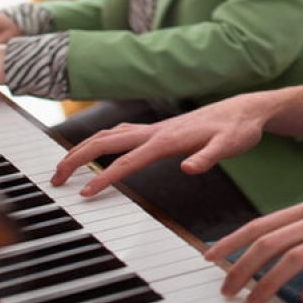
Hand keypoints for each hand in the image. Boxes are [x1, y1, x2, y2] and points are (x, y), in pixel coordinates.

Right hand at [50, 93, 268, 193]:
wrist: (247, 109)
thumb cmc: (239, 129)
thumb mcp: (230, 145)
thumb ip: (209, 156)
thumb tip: (189, 168)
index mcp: (168, 138)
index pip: (129, 160)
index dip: (105, 177)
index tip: (84, 193)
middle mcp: (158, 131)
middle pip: (107, 142)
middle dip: (77, 158)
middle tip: (55, 179)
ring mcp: (158, 128)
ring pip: (112, 135)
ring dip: (85, 149)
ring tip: (66, 167)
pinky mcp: (162, 129)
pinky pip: (124, 133)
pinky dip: (104, 141)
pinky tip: (101, 148)